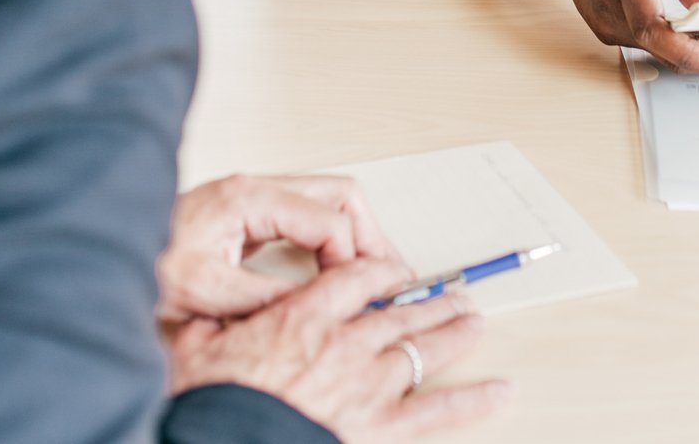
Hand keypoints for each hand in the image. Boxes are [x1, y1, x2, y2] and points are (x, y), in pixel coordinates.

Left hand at [159, 174, 397, 324]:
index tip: (359, 290)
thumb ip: (263, 296)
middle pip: (340, 195)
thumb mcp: (205, 289)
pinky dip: (334, 236)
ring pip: (329, 200)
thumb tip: (314, 303)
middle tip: (388, 275)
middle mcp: (256, 188)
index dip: (352, 256)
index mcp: (249, 198)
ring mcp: (256, 197)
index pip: (328, 217)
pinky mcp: (251, 212)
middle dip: (371, 235)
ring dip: (356, 234)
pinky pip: (309, 213)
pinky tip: (339, 264)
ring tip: (374, 271)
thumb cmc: (146, 259)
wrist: (108, 246)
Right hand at [169, 257, 511, 442]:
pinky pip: (439, 410)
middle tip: (455, 292)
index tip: (393, 272)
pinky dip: (475, 400)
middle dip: (430, 300)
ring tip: (476, 321)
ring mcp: (370, 385)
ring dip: (454, 333)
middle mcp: (346, 343)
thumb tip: (197, 315)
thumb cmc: (212, 404)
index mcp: (304, 317)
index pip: (354, 278)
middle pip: (399, 310)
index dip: (380, 272)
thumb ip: (207, 328)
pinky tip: (502, 391)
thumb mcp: (196, 350)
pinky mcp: (383, 427)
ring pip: (424, 349)